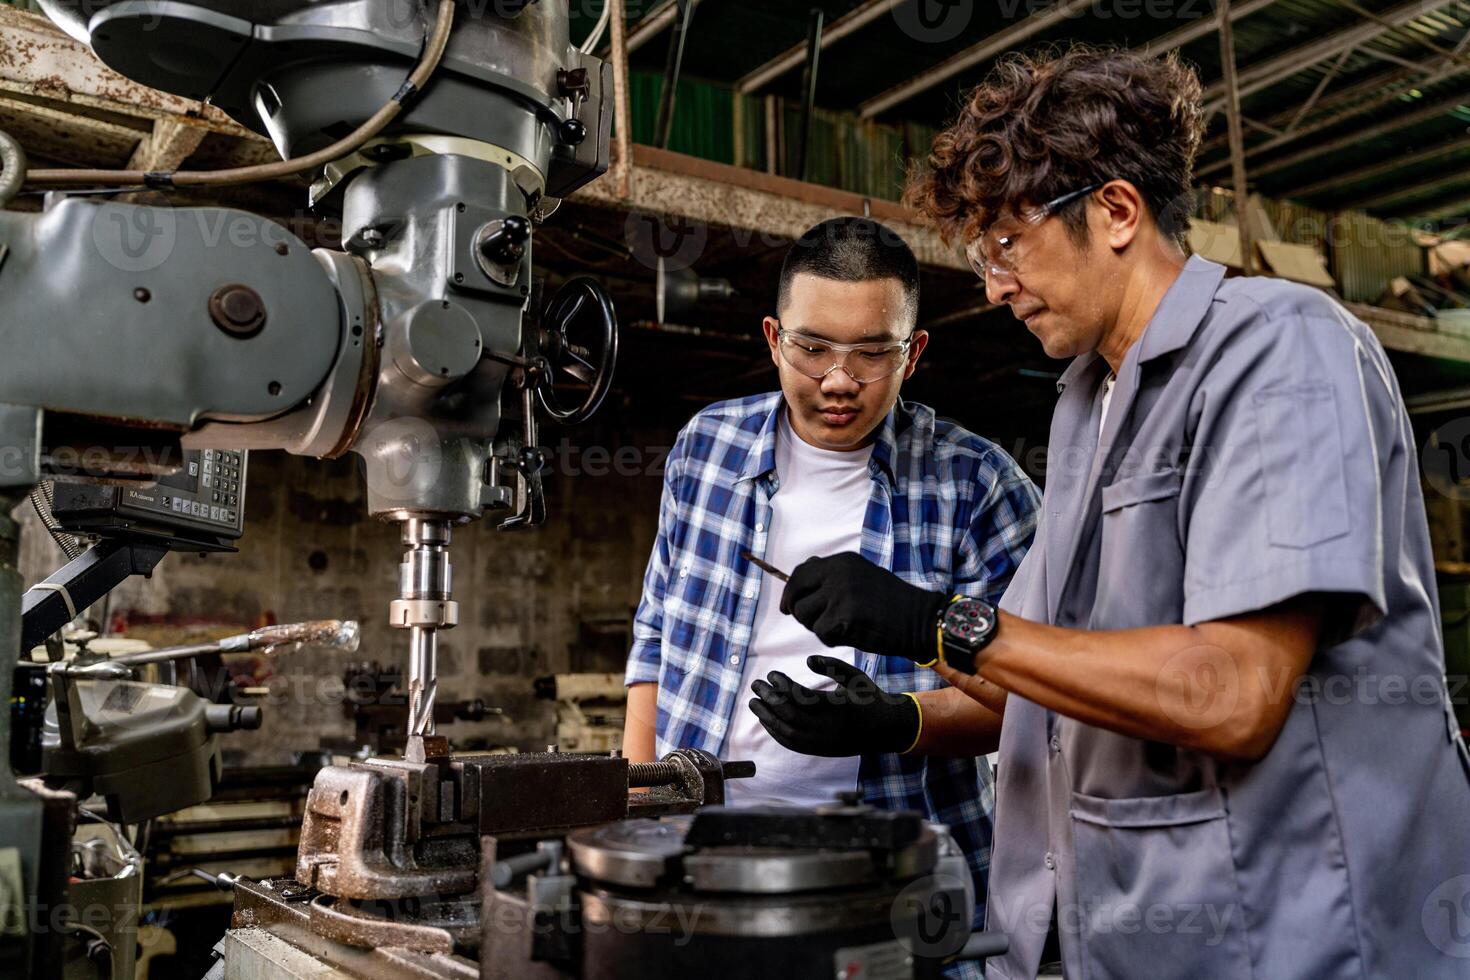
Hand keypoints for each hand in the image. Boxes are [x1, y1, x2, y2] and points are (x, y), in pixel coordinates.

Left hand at [748, 655, 918, 757]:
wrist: (887, 730)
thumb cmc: (869, 697)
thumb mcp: (855, 676)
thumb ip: (832, 665)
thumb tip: (807, 660)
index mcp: (839, 706)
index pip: (802, 697)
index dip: (783, 685)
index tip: (771, 673)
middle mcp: (830, 728)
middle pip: (790, 715)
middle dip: (770, 700)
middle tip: (755, 684)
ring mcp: (825, 742)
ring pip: (788, 733)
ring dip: (767, 717)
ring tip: (753, 702)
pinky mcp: (821, 751)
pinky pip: (793, 744)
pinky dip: (776, 732)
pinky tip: (766, 719)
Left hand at [779, 552, 948, 664]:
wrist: (921, 620)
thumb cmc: (892, 604)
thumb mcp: (862, 577)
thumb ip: (833, 576)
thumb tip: (799, 578)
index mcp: (842, 561)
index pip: (801, 573)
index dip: (791, 592)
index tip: (787, 606)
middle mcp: (838, 573)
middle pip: (796, 595)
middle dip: (799, 612)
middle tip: (814, 623)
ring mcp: (840, 594)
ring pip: (805, 616)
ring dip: (818, 627)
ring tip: (842, 627)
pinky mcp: (843, 617)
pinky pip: (821, 633)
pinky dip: (832, 640)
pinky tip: (852, 635)